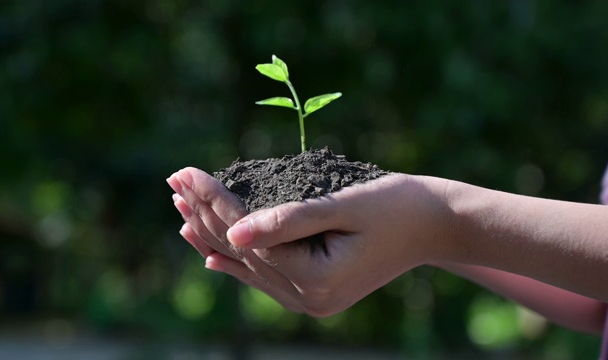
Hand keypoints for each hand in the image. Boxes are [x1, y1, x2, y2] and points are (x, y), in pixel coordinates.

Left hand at [168, 168, 451, 316]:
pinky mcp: (315, 292)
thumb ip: (288, 221)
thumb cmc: (396, 206)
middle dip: (206, 214)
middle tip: (173, 182)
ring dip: (214, 236)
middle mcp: (308, 299)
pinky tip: (210, 254)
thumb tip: (234, 232)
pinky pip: (266, 277)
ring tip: (180, 211)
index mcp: (316, 280)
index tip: (186, 171)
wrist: (434, 225)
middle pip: (242, 252)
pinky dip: (237, 260)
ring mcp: (310, 300)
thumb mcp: (343, 206)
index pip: (248, 235)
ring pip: (248, 266)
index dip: (214, 201)